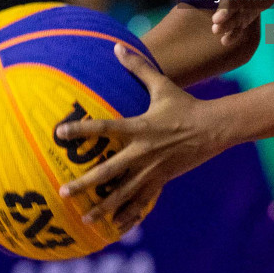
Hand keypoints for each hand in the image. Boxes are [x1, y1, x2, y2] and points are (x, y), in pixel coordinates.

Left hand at [56, 43, 231, 228]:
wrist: (214, 128)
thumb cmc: (185, 105)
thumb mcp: (162, 85)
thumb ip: (138, 67)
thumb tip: (117, 46)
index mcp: (139, 127)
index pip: (105, 128)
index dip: (81, 129)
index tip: (59, 133)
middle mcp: (143, 151)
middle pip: (109, 171)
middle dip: (85, 183)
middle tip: (63, 191)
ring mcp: (153, 169)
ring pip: (124, 193)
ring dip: (103, 206)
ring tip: (85, 219)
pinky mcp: (162, 180)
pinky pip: (142, 201)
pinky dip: (129, 214)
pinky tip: (116, 226)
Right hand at [211, 0, 273, 49]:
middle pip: (229, 1)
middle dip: (224, 11)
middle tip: (217, 21)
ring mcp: (239, 2)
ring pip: (232, 14)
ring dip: (226, 23)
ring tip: (217, 32)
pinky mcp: (246, 13)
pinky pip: (239, 23)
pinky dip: (234, 32)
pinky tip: (226, 41)